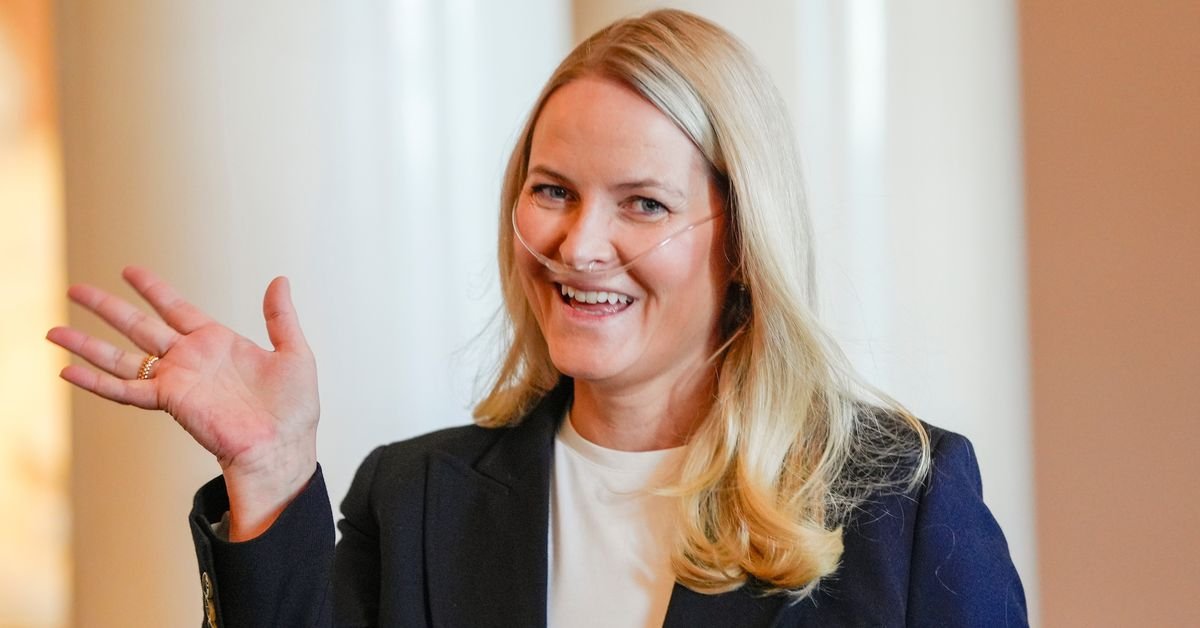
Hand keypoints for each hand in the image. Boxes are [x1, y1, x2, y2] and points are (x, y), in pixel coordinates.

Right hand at [47, 266, 319, 539]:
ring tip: (53, 330)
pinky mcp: (171, 402)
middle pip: (139, 326)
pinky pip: (126, 390)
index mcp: (218, 343)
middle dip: (107, 308)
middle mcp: (191, 359)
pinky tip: (67, 371)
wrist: (284, 448)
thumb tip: (279, 279)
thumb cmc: (294, 410)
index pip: (177, 309)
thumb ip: (281, 317)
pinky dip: (95, 381)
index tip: (129, 270)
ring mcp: (177, 380)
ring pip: (122, 357)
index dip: (153, 289)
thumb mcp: (294, 353)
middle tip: (75, 290)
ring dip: (88, 344)